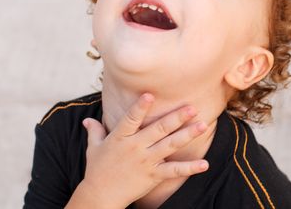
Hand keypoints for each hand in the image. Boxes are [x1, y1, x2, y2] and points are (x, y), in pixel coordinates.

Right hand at [80, 93, 208, 207]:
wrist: (100, 197)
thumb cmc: (97, 169)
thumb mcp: (93, 148)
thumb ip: (94, 131)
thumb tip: (86, 119)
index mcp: (120, 137)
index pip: (131, 118)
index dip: (140, 107)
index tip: (150, 94)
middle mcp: (136, 147)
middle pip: (158, 129)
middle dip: (176, 118)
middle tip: (191, 108)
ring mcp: (146, 161)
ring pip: (170, 145)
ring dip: (187, 135)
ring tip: (202, 125)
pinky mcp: (153, 175)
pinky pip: (173, 171)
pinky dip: (190, 168)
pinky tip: (204, 164)